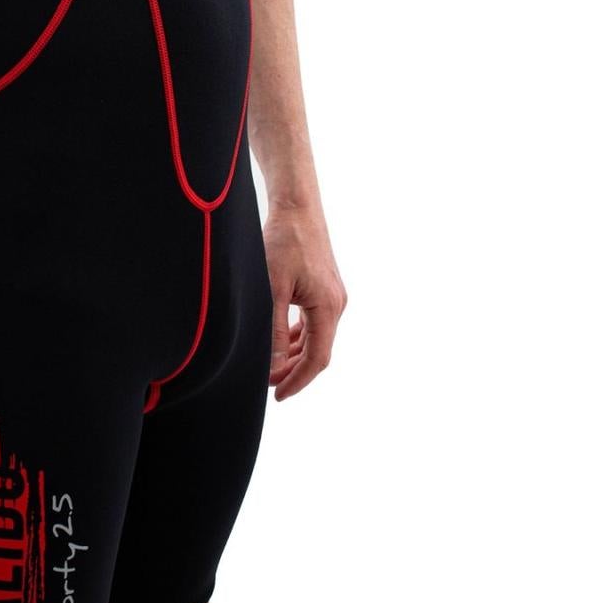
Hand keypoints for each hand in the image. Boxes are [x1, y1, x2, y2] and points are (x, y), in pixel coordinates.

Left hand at [262, 195, 347, 400]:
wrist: (297, 206)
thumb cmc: (284, 242)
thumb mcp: (273, 288)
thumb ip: (274, 329)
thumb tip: (274, 366)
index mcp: (328, 307)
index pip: (318, 359)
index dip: (297, 381)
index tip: (277, 396)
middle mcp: (336, 304)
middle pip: (318, 351)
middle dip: (293, 370)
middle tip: (267, 383)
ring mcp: (332, 295)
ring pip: (315, 337)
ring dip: (294, 354)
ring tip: (269, 366)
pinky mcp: (324, 286)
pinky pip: (313, 321)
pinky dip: (297, 336)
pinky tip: (280, 341)